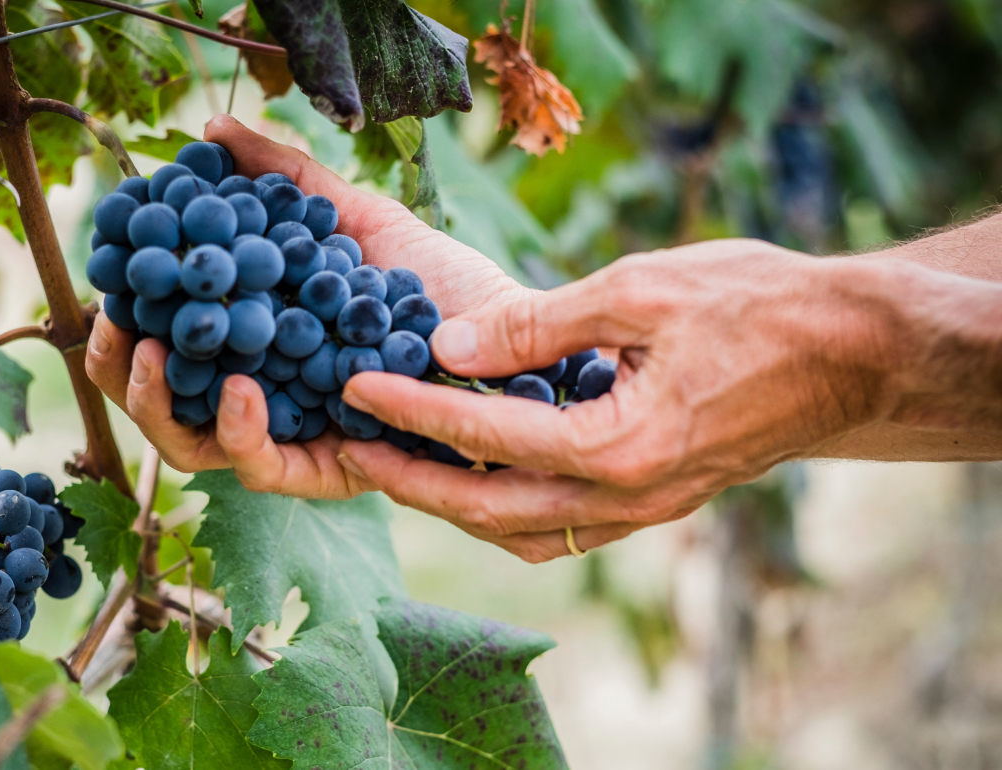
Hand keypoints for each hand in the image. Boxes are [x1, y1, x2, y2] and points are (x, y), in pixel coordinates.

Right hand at [85, 114, 526, 496]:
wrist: (516, 332)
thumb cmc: (438, 282)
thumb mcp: (352, 217)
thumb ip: (283, 180)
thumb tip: (211, 131)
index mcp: (258, 348)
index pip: (169, 349)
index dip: (123, 327)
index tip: (106, 287)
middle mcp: (267, 400)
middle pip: (166, 406)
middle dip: (121, 375)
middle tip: (111, 328)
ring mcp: (293, 440)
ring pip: (195, 447)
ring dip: (158, 405)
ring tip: (148, 353)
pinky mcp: (330, 472)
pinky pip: (264, 470)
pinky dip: (241, 431)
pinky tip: (240, 387)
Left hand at [337, 240, 930, 561]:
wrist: (854, 352)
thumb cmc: (757, 304)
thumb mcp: (641, 290)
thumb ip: (539, 324)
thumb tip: (447, 346)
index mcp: (620, 445)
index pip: (485, 436)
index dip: (411, 410)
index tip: (354, 387)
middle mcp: (627, 497)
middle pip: (488, 510)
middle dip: (410, 481)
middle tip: (349, 450)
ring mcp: (643, 510)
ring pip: (522, 532)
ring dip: (453, 506)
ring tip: (398, 467)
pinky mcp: (653, 503)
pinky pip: (560, 528)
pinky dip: (504, 509)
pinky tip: (474, 478)